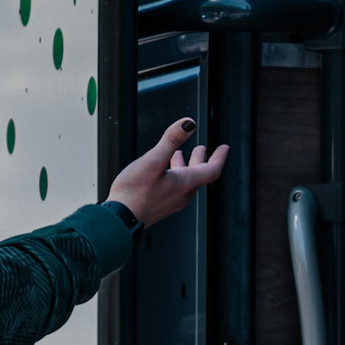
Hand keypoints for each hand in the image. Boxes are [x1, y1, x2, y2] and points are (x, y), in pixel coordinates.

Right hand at [107, 118, 228, 227]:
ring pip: (184, 182)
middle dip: (200, 159)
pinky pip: (173, 189)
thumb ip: (171, 140)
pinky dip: (173, 175)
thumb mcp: (154, 160)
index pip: (211, 170)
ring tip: (178, 155)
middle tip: (202, 148)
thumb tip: (188, 122)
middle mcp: (181, 195)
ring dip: (184, 166)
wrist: (119, 221)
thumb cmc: (134, 192)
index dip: (219, 157)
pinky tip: (162, 171)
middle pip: (198, 175)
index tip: (224, 148)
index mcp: (185, 184)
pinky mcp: (159, 207)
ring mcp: (170, 203)